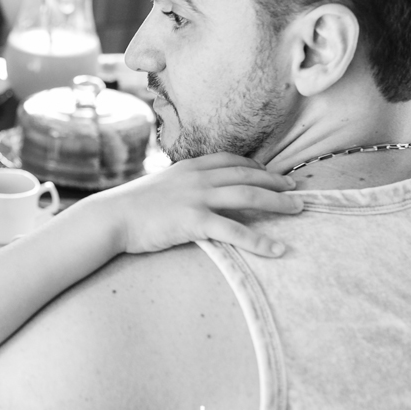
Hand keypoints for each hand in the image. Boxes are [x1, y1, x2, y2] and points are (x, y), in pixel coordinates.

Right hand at [95, 153, 302, 256]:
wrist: (111, 217)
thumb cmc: (131, 206)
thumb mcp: (159, 186)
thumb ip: (180, 185)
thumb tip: (191, 194)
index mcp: (189, 166)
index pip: (232, 160)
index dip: (256, 166)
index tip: (272, 173)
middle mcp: (198, 177)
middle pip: (248, 175)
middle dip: (276, 181)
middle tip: (297, 190)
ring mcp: (197, 197)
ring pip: (249, 196)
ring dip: (278, 202)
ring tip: (298, 210)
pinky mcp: (194, 221)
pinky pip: (235, 231)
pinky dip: (260, 241)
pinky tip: (277, 249)